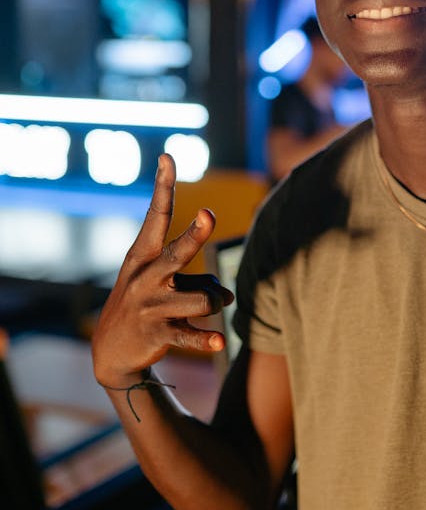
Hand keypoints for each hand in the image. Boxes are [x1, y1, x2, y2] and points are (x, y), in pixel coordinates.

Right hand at [91, 154, 234, 387]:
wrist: (113, 352)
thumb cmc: (146, 304)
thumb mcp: (164, 285)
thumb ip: (200, 280)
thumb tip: (228, 296)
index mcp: (143, 256)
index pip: (155, 215)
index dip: (164, 186)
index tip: (168, 157)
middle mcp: (146, 277)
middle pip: (178, 252)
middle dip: (195, 234)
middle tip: (208, 214)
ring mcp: (151, 306)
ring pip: (203, 298)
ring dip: (216, 303)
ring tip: (211, 308)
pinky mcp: (158, 333)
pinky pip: (191, 334)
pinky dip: (207, 339)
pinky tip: (219, 342)